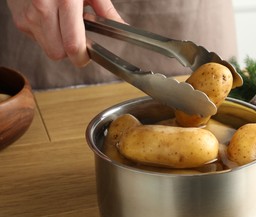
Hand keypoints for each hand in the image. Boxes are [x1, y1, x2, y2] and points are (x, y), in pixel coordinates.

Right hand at [7, 0, 122, 66]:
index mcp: (65, 1)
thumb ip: (105, 10)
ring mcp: (27, 15)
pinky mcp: (19, 19)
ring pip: (47, 48)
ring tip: (64, 23)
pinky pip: (36, 38)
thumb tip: (122, 26)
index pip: (73, 45)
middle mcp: (43, 9)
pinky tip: (51, 18)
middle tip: (77, 38)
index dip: (82, 57)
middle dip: (69, 51)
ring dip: (57, 43)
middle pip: (57, 53)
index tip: (87, 56)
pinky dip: (46, 34)